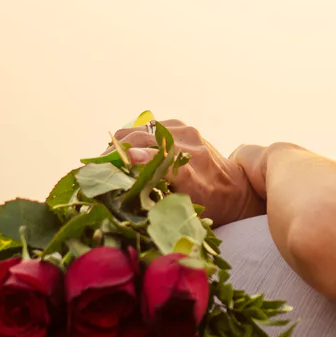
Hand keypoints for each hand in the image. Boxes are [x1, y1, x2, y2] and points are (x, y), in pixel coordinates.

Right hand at [111, 120, 265, 227]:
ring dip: (120, 142)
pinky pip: (149, 126)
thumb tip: (122, 188)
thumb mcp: (186, 211)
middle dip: (113, 151)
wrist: (239, 188)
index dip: (127, 159)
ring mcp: (186, 131)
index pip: (154, 158)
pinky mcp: (183, 126)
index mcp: (191, 172)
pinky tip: (127, 152)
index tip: (101, 167)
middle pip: (138, 138)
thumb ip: (157, 198)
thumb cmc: (212, 207)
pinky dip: (134, 137)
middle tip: (96, 167)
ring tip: (108, 160)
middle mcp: (189, 145)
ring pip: (139, 129)